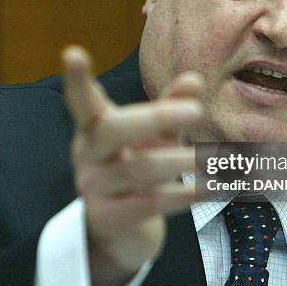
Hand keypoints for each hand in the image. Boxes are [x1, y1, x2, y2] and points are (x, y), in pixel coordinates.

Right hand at [62, 46, 203, 285]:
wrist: (123, 232)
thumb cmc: (139, 169)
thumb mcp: (156, 137)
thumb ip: (172, 108)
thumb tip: (195, 79)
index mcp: (95, 129)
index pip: (82, 101)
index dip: (77, 79)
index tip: (73, 53)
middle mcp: (88, 155)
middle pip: (114, 129)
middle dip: (156, 117)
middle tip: (197, 110)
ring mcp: (94, 188)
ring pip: (139, 169)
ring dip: (180, 162)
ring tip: (213, 158)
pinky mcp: (109, 218)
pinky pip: (149, 202)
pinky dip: (183, 195)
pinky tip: (209, 188)